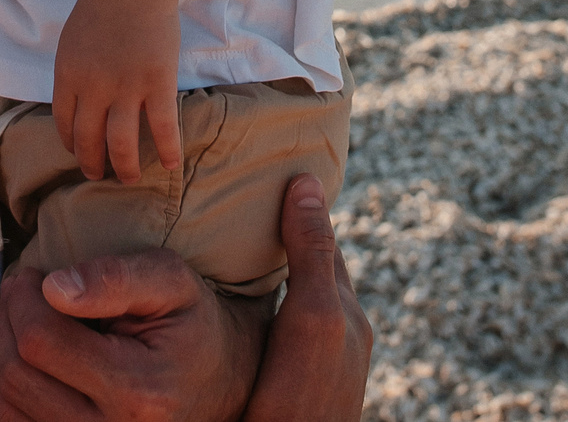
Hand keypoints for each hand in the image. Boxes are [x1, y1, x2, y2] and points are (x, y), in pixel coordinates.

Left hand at [0, 173, 371, 421]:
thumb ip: (115, 277)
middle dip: (1, 323)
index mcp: (138, 390)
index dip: (21, 299)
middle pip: (15, 378)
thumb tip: (53, 287)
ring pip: (1, 412)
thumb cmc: (191, 323)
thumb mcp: (170, 281)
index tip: (29, 275)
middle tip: (11, 291)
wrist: (223, 380)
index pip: (40, 343)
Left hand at [53, 0, 181, 184]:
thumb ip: (74, 73)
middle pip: (89, 140)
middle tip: (98, 175)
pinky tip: (170, 165)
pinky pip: (162, 126)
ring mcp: (126, 87)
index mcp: (68, 76)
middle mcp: (93, 88)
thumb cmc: (101, 6)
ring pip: (122, 143)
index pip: (64, 123)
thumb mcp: (71, 41)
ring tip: (128, 178)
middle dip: (92, 164)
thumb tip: (76, 102)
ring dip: (124, 167)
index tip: (79, 152)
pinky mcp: (157, 82)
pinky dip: (167, 149)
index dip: (71, 144)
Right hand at [246, 175, 370, 420]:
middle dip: (281, 236)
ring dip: (263, 272)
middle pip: (306, 267)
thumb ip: (311, 253)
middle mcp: (335, 332)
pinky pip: (272, 324)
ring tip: (223, 245)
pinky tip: (224, 304)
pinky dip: (254, 304)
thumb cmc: (305, 393)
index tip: (267, 174)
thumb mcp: (314, 315)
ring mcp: (312, 358)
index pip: (321, 241)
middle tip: (238, 202)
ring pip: (288, 296)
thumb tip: (306, 182)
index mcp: (344, 310)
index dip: (296, 208)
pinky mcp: (286, 378)